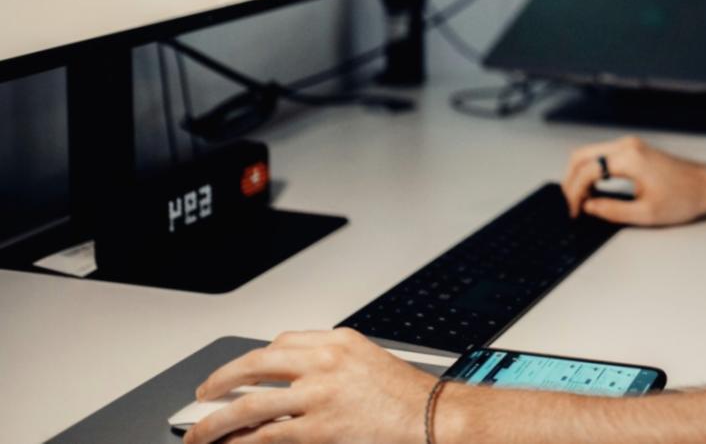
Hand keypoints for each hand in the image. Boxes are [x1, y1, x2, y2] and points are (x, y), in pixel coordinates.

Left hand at [183, 328, 432, 443]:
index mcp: (338, 343)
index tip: (238, 373)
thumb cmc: (407, 397)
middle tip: (203, 396)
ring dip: (217, 422)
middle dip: (220, 382)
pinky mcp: (319, 430)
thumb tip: (293, 378)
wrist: (433, 419)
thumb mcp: (369, 361)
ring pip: (251, 405)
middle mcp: (325, 364)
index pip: (281, 344)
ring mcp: (319, 397)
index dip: (252, 361)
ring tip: (200, 434)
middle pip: (256, 365)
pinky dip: (243, 443)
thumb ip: (331, 363)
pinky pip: (267, 437)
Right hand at [561, 135, 705, 225]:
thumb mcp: (645, 213)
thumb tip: (588, 206)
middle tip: (572, 205)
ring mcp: (630, 145)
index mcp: (629, 158)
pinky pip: (602, 155)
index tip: (574, 212)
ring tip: (582, 201)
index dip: (575, 193)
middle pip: (581, 156)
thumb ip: (611, 210)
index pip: (587, 170)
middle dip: (571, 181)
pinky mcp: (633, 149)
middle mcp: (627, 145)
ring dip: (580, 175)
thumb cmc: (684, 197)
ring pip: (590, 154)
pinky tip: (594, 190)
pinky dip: (592, 171)